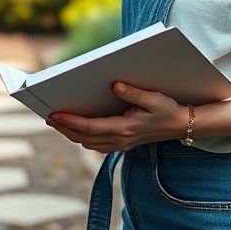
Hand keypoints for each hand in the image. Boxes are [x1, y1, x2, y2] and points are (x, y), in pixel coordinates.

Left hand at [46, 82, 188, 152]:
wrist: (183, 126)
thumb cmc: (168, 110)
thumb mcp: (153, 99)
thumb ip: (134, 93)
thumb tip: (115, 85)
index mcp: (125, 129)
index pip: (90, 127)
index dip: (70, 122)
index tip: (54, 115)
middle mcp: (120, 140)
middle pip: (84, 138)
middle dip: (65, 128)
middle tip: (48, 118)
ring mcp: (121, 144)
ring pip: (88, 143)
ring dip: (72, 134)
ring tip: (57, 122)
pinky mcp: (123, 144)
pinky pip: (97, 144)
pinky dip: (83, 137)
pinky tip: (77, 129)